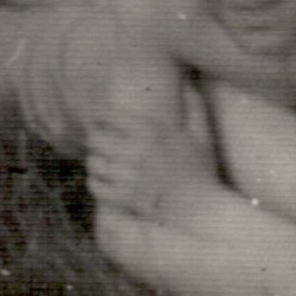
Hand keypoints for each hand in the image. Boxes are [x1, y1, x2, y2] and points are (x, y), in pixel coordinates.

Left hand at [85, 111, 211, 219]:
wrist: (201, 212)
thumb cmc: (201, 173)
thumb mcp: (202, 136)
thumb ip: (194, 106)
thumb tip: (188, 83)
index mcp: (152, 132)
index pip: (109, 115)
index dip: (99, 117)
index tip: (98, 120)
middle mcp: (137, 151)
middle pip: (95, 138)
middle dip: (94, 139)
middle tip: (97, 141)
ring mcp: (128, 176)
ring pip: (93, 162)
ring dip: (94, 160)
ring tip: (100, 160)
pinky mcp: (123, 198)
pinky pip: (95, 185)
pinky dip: (95, 182)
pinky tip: (103, 180)